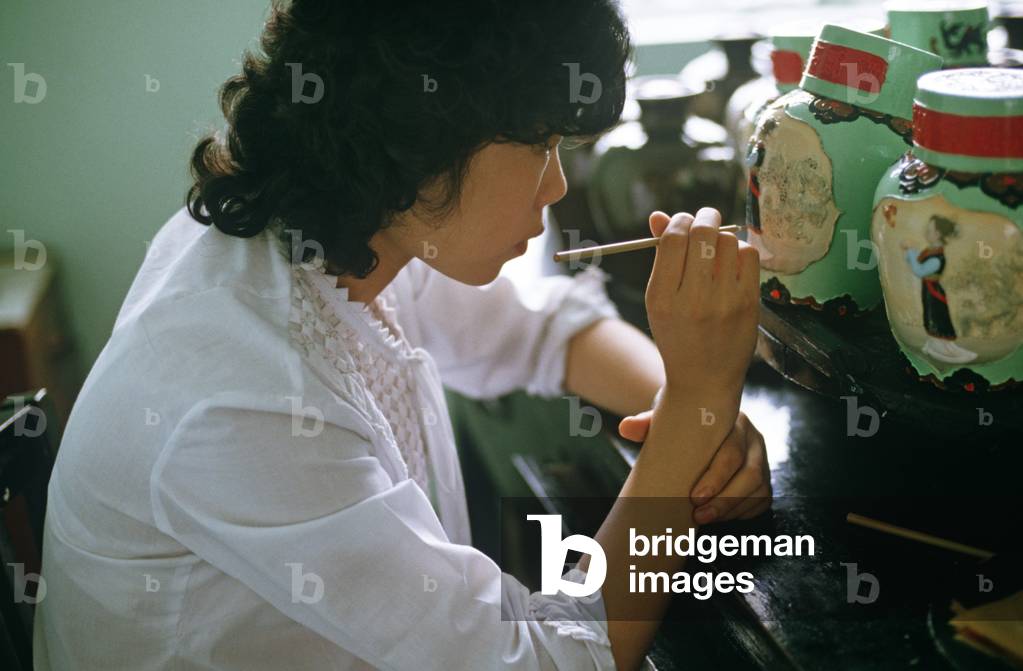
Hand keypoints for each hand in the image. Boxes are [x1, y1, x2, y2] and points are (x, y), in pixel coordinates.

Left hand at [619, 406, 771, 522]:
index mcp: (734, 422)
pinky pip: (761, 502)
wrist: (700, 424)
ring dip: (731, 510)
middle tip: (697, 515)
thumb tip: (625, 428)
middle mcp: (753, 440)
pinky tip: (720, 520)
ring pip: (758, 490)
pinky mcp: (764, 480)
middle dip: (724, 499)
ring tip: (703, 520)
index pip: (732, 451)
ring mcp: (761, 461)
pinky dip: (741, 513)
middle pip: (750, 474)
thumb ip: (647, 423)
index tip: (694, 497)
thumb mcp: (668, 419)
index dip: (717, 477)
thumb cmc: (683, 425)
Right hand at [644, 209, 759, 409]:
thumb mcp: (659, 300)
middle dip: (704, 216)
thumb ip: (661, 256)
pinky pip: (749, 255)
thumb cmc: (678, 333)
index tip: (684, 221)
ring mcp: (723, 303)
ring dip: (722, 236)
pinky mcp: (748, 305)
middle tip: (706, 217)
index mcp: (662, 297)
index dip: (679, 220)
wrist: (704, 380)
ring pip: (727, 241)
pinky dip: (741, 250)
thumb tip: (658, 215)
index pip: (672, 239)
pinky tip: (733, 262)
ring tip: (717, 248)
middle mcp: (691, 300)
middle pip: (701, 233)